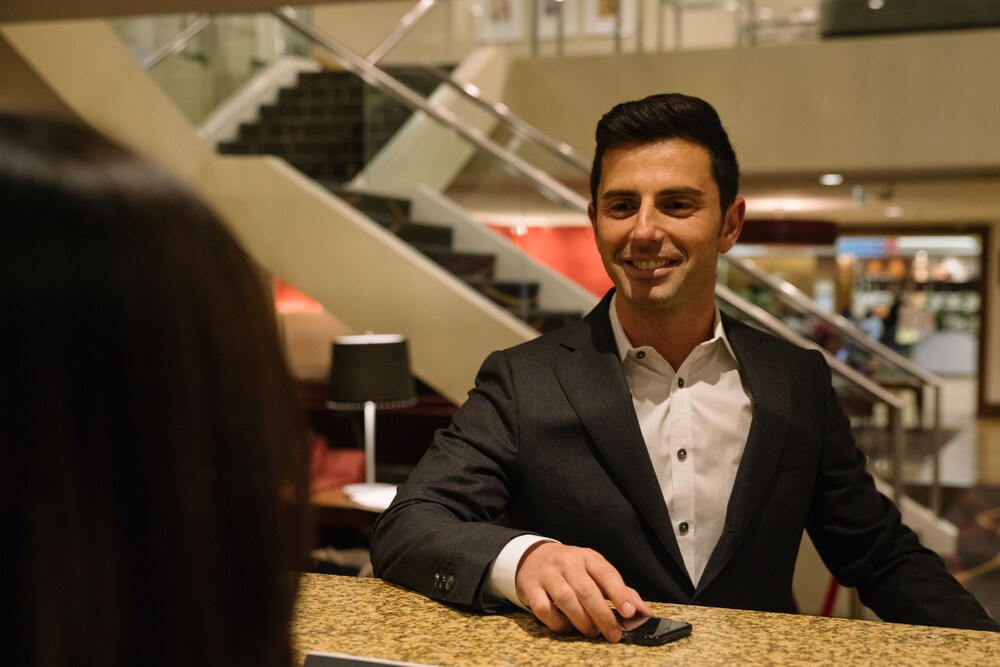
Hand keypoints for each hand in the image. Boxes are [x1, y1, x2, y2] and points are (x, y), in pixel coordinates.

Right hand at [514, 542, 650, 642]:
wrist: (533, 557)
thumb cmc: (571, 569)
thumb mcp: (596, 572)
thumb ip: (621, 591)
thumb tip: (644, 613)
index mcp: (588, 557)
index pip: (606, 573)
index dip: (619, 593)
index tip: (628, 612)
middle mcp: (567, 563)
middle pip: (587, 590)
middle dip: (602, 616)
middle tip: (613, 634)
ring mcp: (548, 574)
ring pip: (566, 599)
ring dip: (582, 621)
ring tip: (591, 632)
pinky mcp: (531, 588)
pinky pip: (544, 609)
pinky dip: (557, 622)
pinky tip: (566, 627)